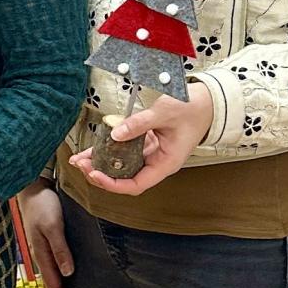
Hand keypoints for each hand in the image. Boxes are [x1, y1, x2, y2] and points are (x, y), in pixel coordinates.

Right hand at [17, 182, 75, 287]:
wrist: (32, 188)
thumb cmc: (43, 205)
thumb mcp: (53, 225)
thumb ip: (60, 248)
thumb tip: (68, 273)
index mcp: (43, 256)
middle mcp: (41, 258)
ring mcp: (42, 253)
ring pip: (52, 283)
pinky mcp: (45, 246)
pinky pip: (52, 272)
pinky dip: (58, 285)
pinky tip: (63, 286)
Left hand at [68, 82, 213, 196]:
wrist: (207, 102)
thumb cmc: (193, 110)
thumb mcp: (164, 113)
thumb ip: (139, 123)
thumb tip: (115, 133)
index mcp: (165, 164)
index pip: (135, 185)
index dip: (113, 184)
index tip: (95, 175)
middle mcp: (156, 163)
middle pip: (124, 178)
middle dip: (100, 174)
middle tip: (81, 164)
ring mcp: (150, 155)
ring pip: (121, 166)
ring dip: (100, 163)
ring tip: (80, 159)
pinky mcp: (145, 144)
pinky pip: (124, 152)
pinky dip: (108, 150)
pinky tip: (92, 149)